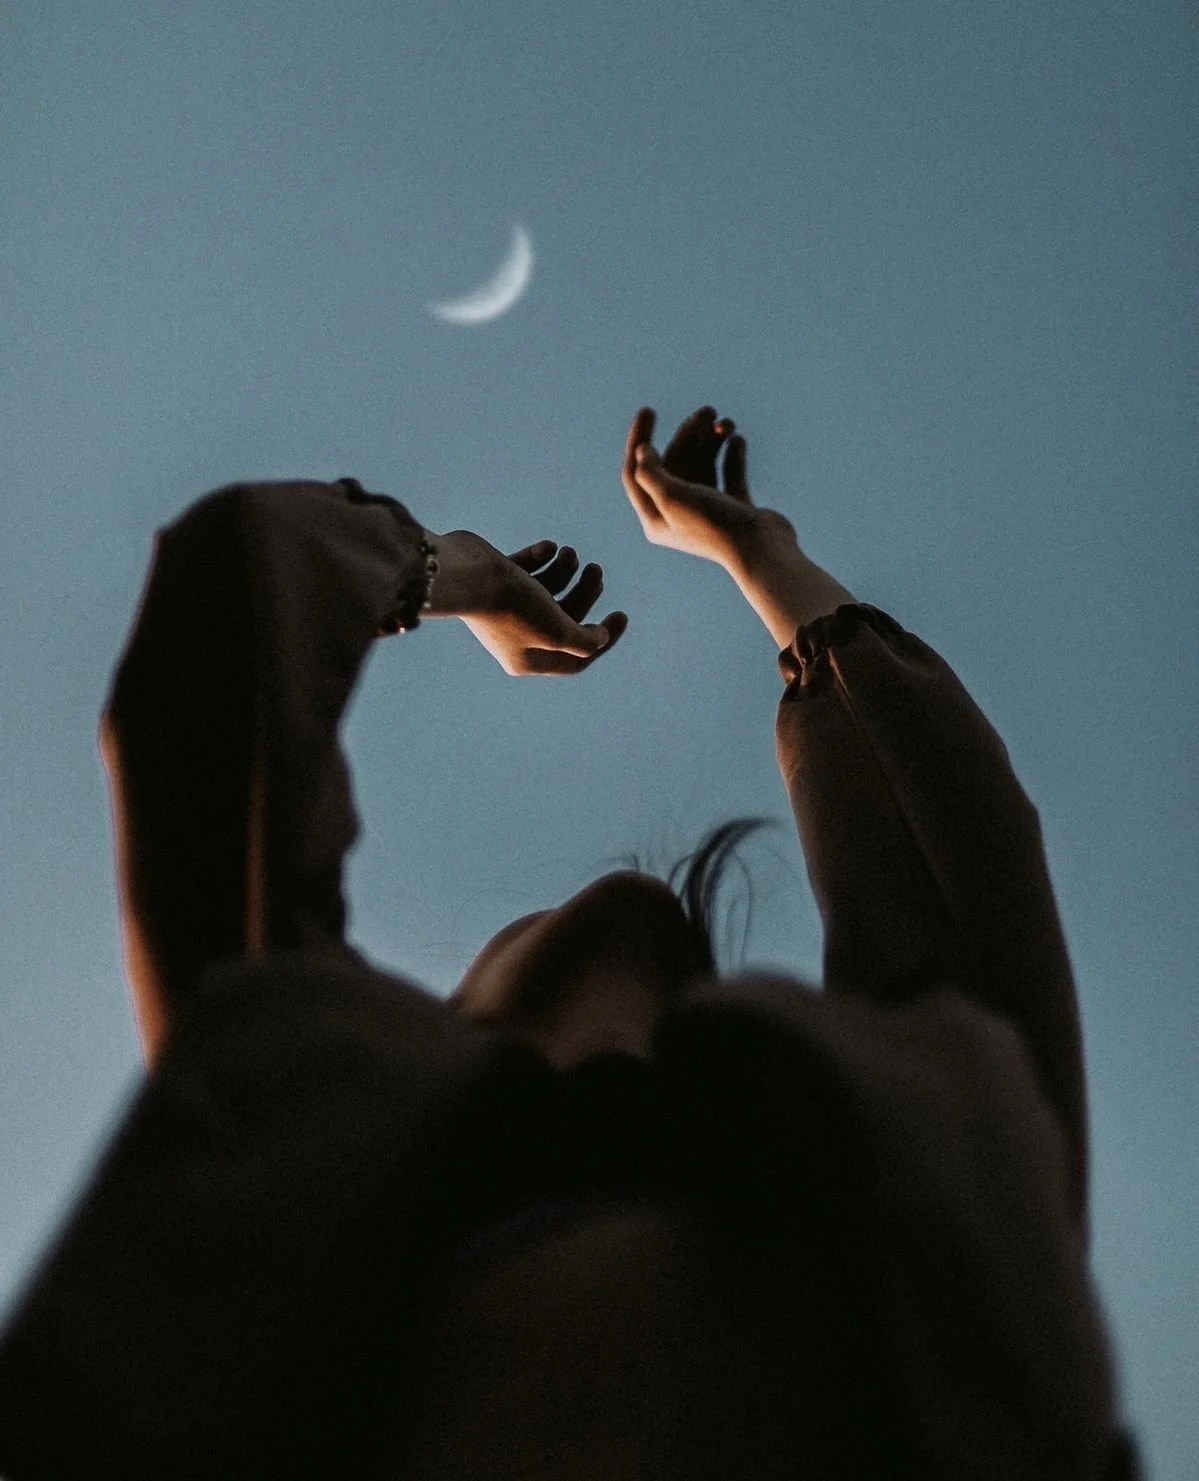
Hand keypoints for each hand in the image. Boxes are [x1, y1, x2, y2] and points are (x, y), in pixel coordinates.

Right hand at [433, 530, 627, 675]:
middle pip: (565, 618)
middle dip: (585, 593)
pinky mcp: (498, 579)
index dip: (603, 639)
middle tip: (596, 570)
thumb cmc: (513, 606)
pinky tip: (549, 547)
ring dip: (566, 570)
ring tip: (571, 553)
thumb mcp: (558, 632)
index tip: (621, 615)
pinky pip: (530, 568)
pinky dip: (544, 557)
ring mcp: (506, 606)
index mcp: (529, 659)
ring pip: (550, 590)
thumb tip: (600, 640)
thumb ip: (584, 642)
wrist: (466, 573)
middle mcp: (516, 637)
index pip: (576, 658)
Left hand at [621, 405, 793, 568]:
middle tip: (706, 411)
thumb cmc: (713, 525)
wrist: (761, 549)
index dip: (638, 440)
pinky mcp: (734, 508)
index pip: (636, 473)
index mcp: (656, 518)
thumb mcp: (672, 497)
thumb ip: (651, 472)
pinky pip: (728, 474)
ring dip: (712, 440)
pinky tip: (737, 439)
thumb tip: (641, 451)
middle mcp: (678, 516)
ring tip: (726, 422)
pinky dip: (731, 455)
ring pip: (703, 465)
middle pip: (674, 463)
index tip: (649, 410)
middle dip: (688, 434)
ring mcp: (707, 512)